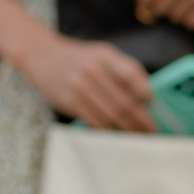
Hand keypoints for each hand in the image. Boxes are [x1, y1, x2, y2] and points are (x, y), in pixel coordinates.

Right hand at [21, 33, 154, 131]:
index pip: (131, 74)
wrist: (40, 54)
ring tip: (140, 139)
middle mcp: (93, 70)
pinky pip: (95, 122)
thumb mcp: (101, 54)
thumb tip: (147, 98)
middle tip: (153, 132)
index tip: (152, 105)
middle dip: (142, 121)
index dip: (145, 92)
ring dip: (129, 131)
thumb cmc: (78, 59)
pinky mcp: (70, 102)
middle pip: (124, 101)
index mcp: (105, 56)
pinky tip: (119, 136)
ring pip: (112, 116)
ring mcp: (80, 87)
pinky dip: (110, 132)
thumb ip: (123, 70)